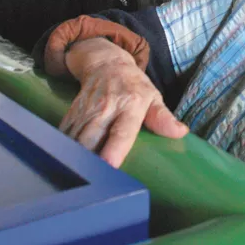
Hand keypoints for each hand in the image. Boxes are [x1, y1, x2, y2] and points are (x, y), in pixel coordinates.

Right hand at [61, 38, 187, 167]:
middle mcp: (106, 109)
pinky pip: (64, 135)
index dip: (114, 150)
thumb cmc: (134, 85)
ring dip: (75, 158)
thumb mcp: (153, 97)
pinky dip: (64, 150)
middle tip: (94, 182)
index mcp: (130, 106)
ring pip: (75, 139)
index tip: (110, 165)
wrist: (106, 63)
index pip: (121, 132)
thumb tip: (181, 132)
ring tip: (81, 178)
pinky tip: (68, 163)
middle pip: (91, 139)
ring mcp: (86, 111)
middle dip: (89, 161)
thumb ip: (163, 118)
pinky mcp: (72, 113)